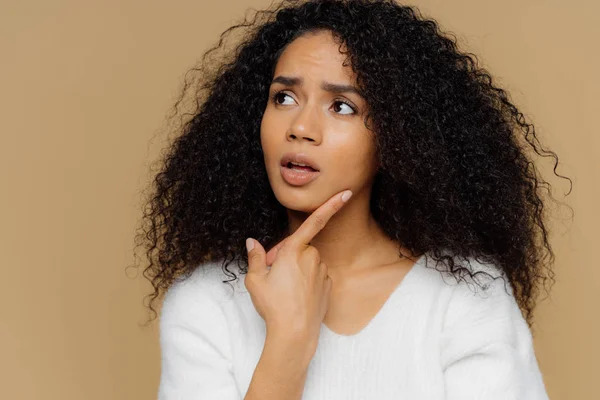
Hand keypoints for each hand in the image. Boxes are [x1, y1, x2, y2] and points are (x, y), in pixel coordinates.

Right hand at [244, 190, 352, 343]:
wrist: (295, 332)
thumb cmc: (273, 305)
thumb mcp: (255, 280)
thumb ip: (255, 257)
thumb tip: (252, 243)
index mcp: (293, 250)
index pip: (314, 221)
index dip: (331, 205)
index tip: (345, 193)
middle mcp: (311, 257)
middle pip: (297, 248)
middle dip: (284, 255)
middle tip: (270, 275)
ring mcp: (322, 272)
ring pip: (306, 262)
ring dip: (295, 269)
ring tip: (282, 288)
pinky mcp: (327, 285)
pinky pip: (315, 275)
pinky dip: (305, 280)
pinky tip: (295, 295)